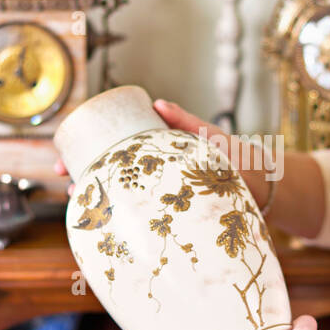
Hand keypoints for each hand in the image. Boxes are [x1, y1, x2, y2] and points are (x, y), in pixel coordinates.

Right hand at [53, 99, 264, 203]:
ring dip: (98, 199)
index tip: (63, 156)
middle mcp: (156, 174)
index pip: (115, 148)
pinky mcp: (172, 216)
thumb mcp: (211, 138)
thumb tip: (158, 102)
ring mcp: (162, 196)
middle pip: (110, 173)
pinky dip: (121, 221)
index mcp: (159, 151)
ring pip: (121, 197)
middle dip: (83, 176)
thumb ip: (186, 123)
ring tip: (80, 201)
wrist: (265, 191)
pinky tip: (105, 227)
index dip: (86, 151)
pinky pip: (141, 218)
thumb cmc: (238, 159)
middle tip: (64, 180)